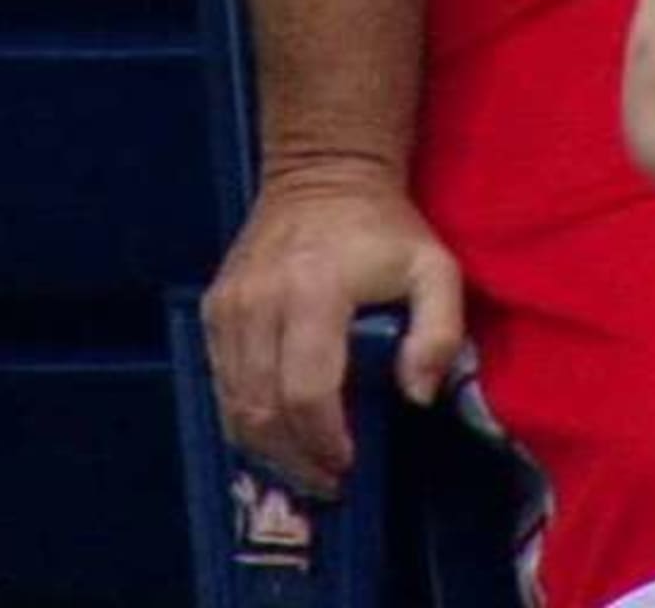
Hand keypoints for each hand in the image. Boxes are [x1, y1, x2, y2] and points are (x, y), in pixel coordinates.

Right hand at [200, 167, 465, 495]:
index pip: (307, 390)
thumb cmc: (385, 229)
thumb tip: (415, 396)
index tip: (349, 465)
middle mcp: (260, 300)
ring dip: (269, 447)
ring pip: (236, 403)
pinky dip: (247, 417)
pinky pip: (223, 382)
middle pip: (264, 407)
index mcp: (315, 290)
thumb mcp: (436, 269)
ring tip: (306, 466)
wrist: (324, 173)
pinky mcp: (214, 309)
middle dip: (296, 457)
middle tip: (329, 481)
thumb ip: (439, 334)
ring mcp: (229, 305)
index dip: (324, 441)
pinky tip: (279, 433)